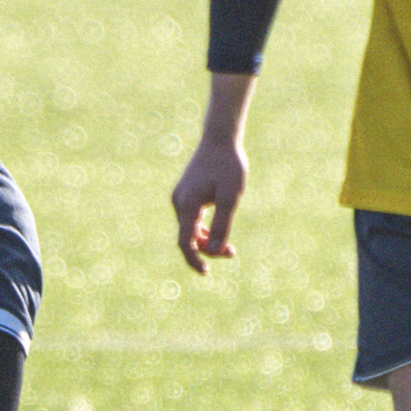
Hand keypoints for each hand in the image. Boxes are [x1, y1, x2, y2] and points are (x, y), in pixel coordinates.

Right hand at [172, 75, 256, 272]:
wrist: (220, 139)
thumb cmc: (228, 166)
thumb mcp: (230, 197)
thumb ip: (222, 224)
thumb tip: (214, 250)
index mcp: (187, 205)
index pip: (185, 242)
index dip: (194, 260)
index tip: (206, 272)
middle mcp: (179, 203)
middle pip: (188, 237)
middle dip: (207, 250)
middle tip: (232, 253)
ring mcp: (181, 198)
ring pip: (190, 229)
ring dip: (207, 240)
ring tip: (229, 247)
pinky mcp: (186, 193)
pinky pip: (192, 219)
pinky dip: (204, 228)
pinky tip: (219, 228)